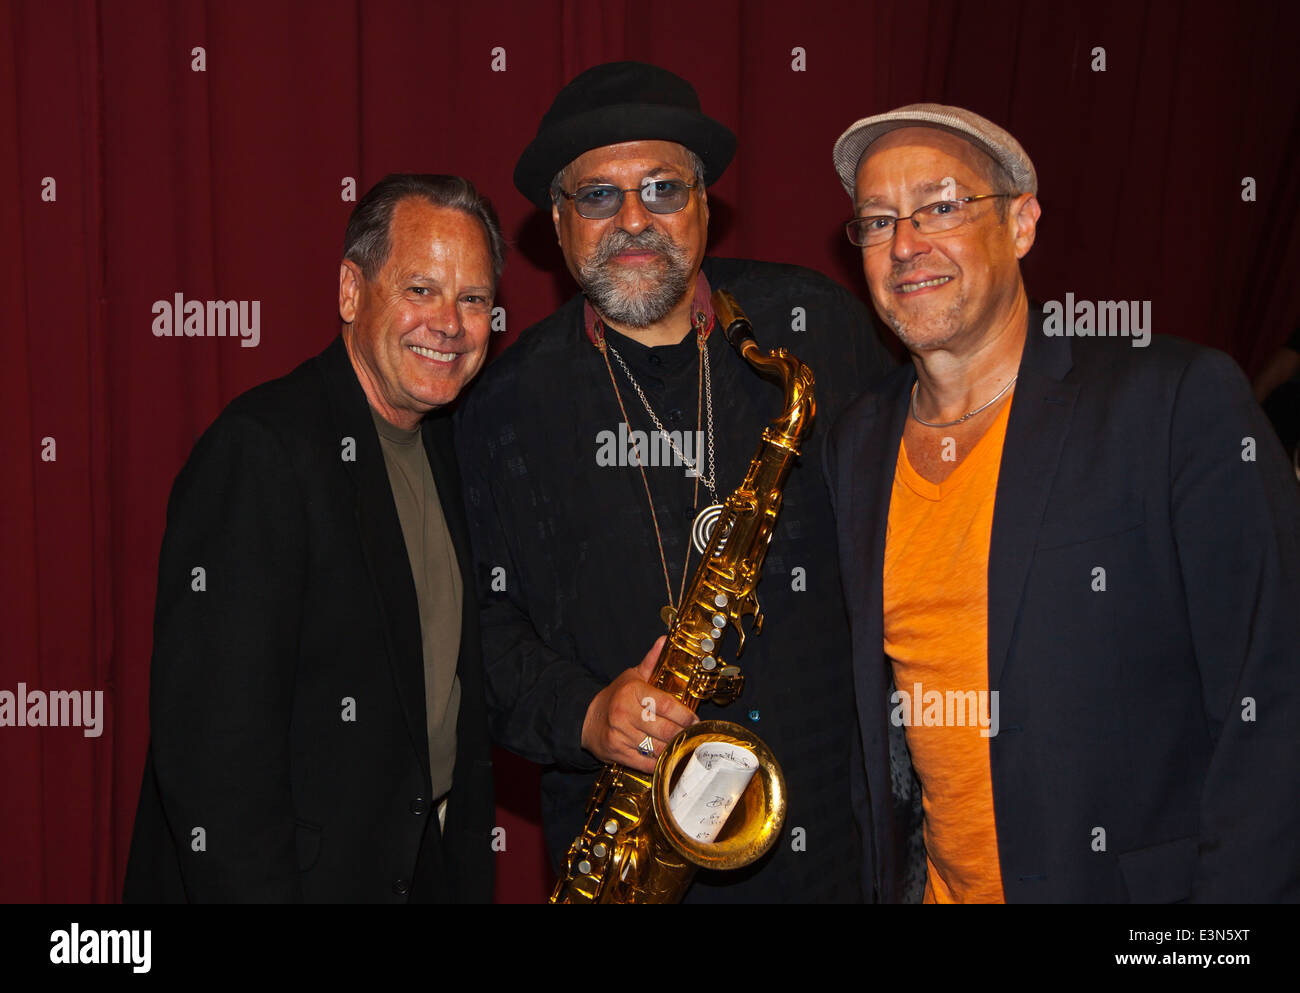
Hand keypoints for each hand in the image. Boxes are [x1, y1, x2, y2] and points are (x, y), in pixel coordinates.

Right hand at [580, 636, 698, 771]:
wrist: (586, 719)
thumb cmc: (615, 697)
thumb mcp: (632, 676)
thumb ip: (651, 661)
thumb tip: (664, 640)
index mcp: (632, 692)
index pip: (666, 705)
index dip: (685, 715)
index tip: (694, 719)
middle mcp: (624, 713)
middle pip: (665, 728)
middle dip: (682, 733)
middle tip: (691, 733)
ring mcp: (620, 735)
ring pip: (657, 747)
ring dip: (672, 748)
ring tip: (681, 744)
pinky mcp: (617, 753)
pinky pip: (646, 762)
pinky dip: (659, 762)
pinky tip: (666, 757)